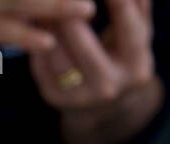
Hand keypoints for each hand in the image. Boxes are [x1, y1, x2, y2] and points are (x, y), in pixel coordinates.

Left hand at [29, 0, 163, 143]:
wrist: (103, 107)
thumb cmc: (122, 57)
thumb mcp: (137, 36)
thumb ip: (137, 9)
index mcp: (136, 67)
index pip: (129, 30)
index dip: (120, 3)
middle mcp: (108, 86)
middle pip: (84, 45)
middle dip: (71, 14)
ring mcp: (79, 96)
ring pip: (57, 55)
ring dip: (48, 25)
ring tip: (43, 6)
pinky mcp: (54, 98)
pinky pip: (41, 65)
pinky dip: (35, 42)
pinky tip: (32, 23)